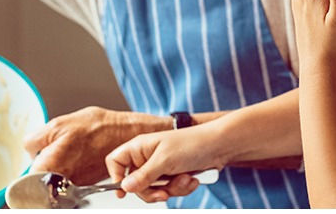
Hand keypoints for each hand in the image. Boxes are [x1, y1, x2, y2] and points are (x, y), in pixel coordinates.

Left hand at [25, 106, 167, 185]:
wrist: (125, 135)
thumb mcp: (58, 123)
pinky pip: (68, 181)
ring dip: (54, 171)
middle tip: (48, 155)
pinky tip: (76, 158)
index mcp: (51, 163)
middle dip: (39, 171)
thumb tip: (29, 150)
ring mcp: (74, 183)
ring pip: (53, 182)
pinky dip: (68, 172)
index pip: (25, 180)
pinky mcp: (85, 184)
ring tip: (66, 154)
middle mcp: (62, 179)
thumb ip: (35, 140)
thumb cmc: (97, 127)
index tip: (29, 164)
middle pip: (38, 183)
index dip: (25, 171)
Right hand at [105, 123, 223, 202]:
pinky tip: (190, 179)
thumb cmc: (193, 144)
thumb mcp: (165, 161)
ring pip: (153, 190)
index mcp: (140, 147)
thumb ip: (143, 176)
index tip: (123, 191)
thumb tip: (125, 187)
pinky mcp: (172, 176)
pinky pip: (168, 191)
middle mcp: (147, 157)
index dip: (116, 176)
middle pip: (134, 184)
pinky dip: (180, 188)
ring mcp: (160, 168)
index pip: (115, 162)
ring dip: (171, 189)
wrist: (220, 147)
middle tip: (164, 191)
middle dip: (152, 191)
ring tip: (184, 178)